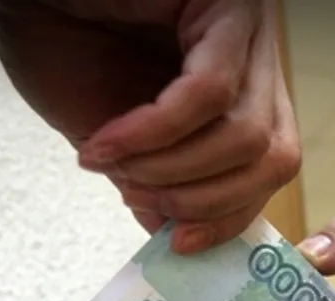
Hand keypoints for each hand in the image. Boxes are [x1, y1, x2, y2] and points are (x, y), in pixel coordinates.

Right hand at [0, 0, 300, 252]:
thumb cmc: (61, 47)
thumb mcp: (117, 140)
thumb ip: (157, 181)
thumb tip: (177, 233)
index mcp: (242, 91)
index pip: (270, 168)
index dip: (230, 215)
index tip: (179, 242)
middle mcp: (257, 59)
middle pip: (273, 159)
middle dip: (202, 200)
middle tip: (136, 196)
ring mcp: (248, 30)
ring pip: (247, 135)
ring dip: (172, 170)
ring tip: (114, 165)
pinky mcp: (227, 3)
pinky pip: (209, 92)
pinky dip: (154, 133)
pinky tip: (107, 142)